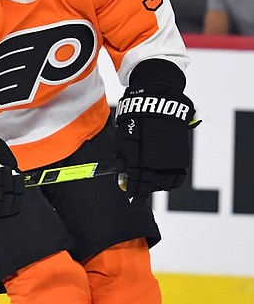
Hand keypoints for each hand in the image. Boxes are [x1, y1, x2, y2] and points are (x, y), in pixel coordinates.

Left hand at [114, 84, 195, 199]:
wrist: (156, 105)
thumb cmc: (135, 121)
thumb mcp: (123, 142)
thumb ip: (124, 162)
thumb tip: (124, 177)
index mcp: (140, 163)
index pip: (137, 185)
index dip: (134, 193)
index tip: (131, 198)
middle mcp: (157, 165)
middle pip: (151, 186)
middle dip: (143, 191)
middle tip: (139, 195)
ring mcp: (171, 162)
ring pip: (165, 184)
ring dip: (157, 187)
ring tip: (150, 186)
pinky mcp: (181, 157)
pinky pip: (178, 177)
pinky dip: (171, 182)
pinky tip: (165, 182)